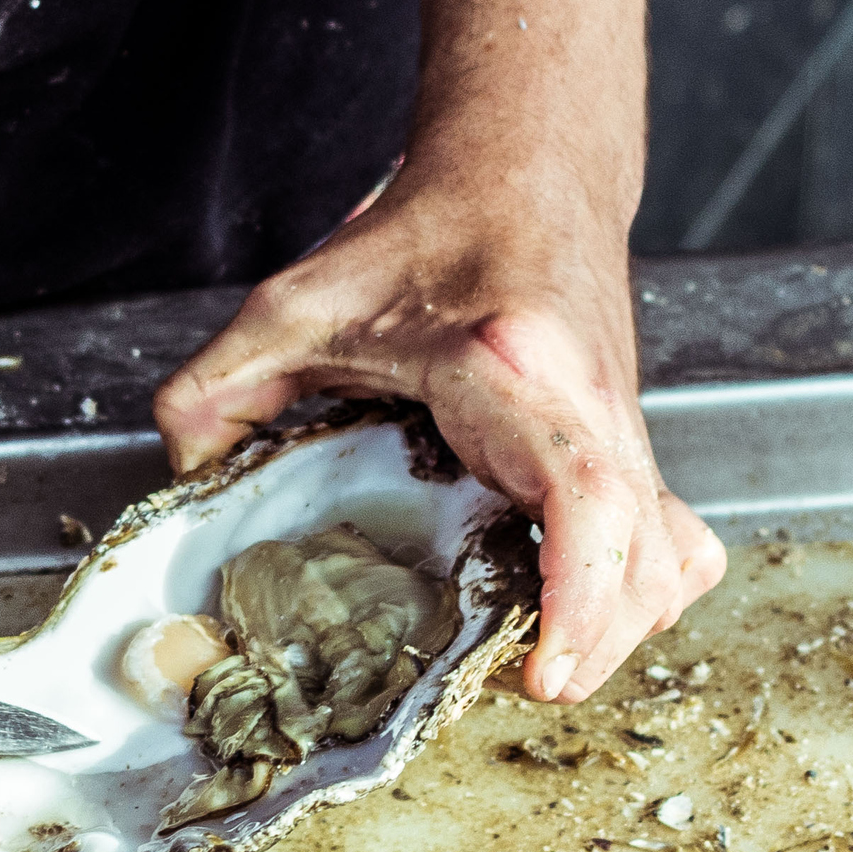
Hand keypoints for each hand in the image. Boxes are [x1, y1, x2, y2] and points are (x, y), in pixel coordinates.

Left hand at [153, 173, 724, 702]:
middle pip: (645, 550)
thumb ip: (217, 388)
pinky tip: (578, 604)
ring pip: (672, 552)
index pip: (583, 492)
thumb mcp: (295, 302)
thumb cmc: (428, 230)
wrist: (524, 169)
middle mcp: (588, 406)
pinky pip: (671, 535)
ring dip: (622, 620)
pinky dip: (642, 585)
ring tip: (547, 654)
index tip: (545, 665)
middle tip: (530, 682)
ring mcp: (623, 427)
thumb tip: (181, 472)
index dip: (579, 593)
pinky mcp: (630, 442)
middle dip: (598, 638)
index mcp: (510, 370)